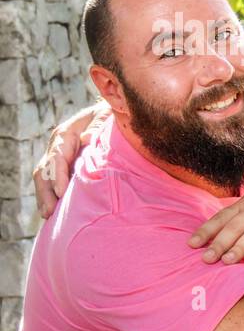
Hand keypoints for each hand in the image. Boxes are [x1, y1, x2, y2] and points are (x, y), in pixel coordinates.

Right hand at [34, 102, 109, 217]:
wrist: (110, 115)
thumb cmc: (110, 116)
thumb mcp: (106, 117)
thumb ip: (98, 126)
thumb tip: (86, 139)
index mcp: (65, 134)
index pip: (57, 157)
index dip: (58, 176)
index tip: (62, 193)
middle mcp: (57, 146)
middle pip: (45, 170)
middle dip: (46, 191)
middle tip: (50, 211)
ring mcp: (58, 156)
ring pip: (45, 178)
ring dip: (45, 196)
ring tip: (48, 215)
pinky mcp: (64, 165)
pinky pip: (52, 181)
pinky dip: (51, 195)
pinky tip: (53, 212)